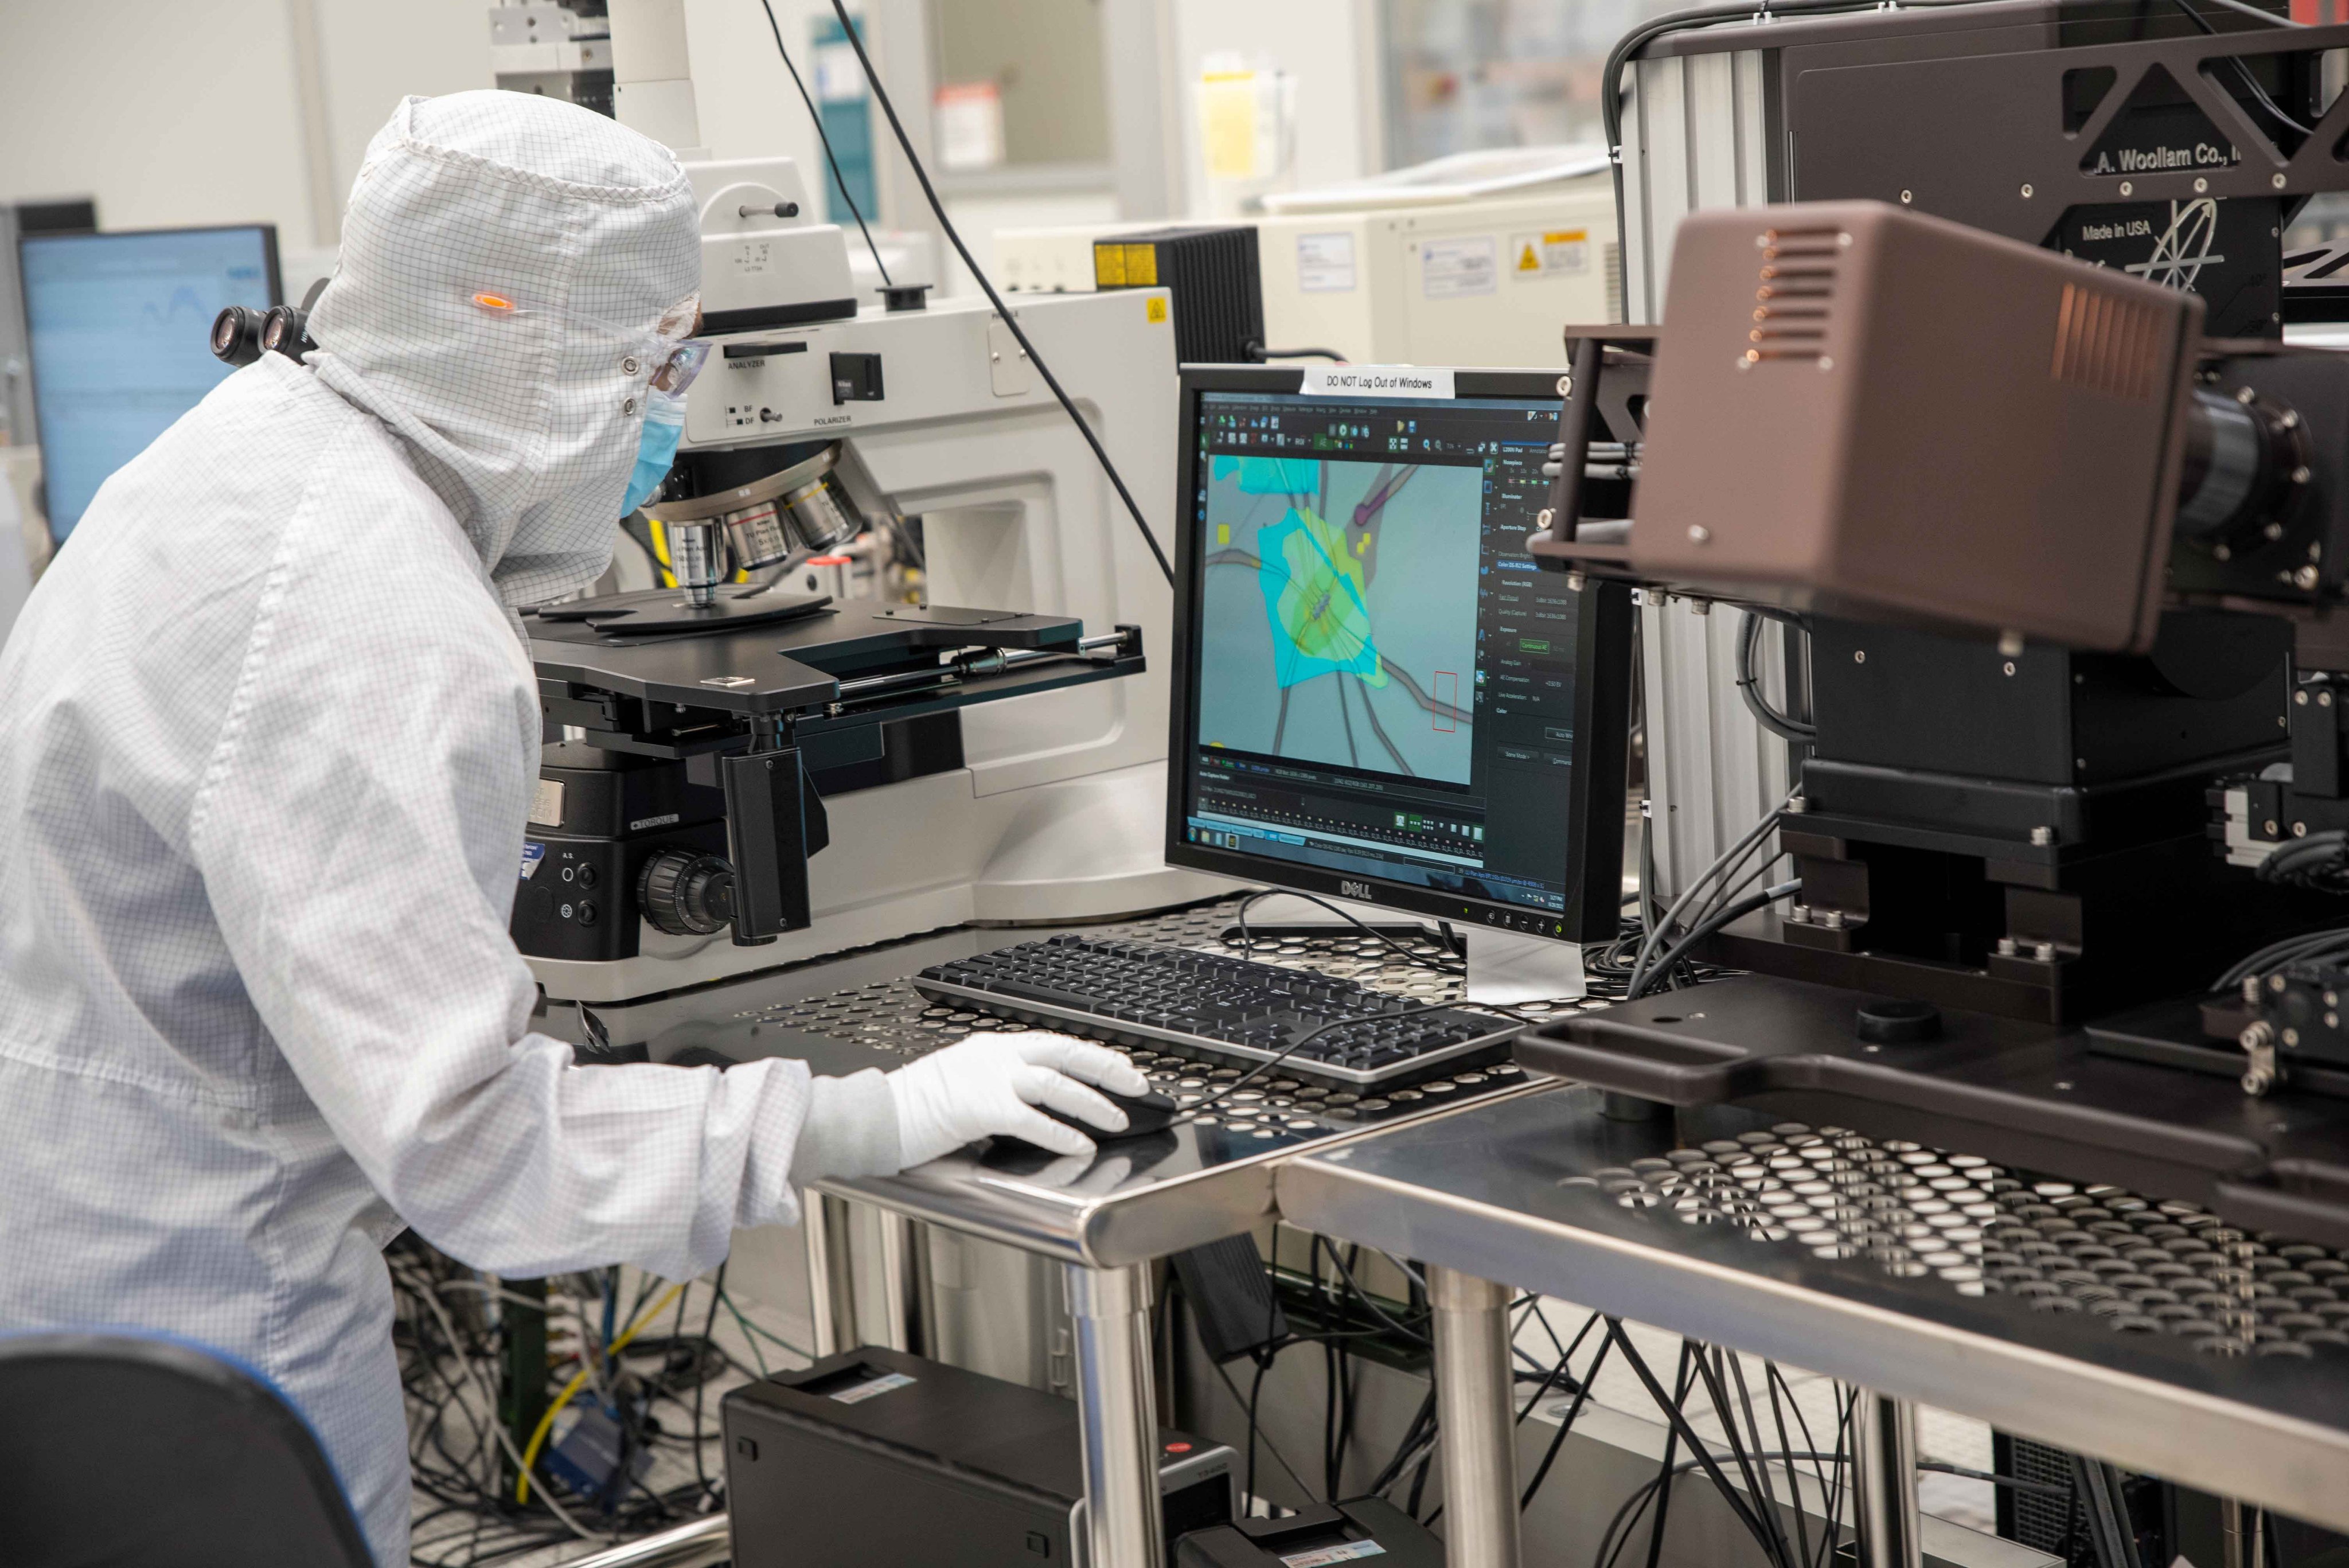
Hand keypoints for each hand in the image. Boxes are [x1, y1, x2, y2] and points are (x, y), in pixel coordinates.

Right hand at [886, 1031, 1149, 1164]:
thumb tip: (1043, 1107)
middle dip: (1108, 1068)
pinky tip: (1079, 1145)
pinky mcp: (978, 1107)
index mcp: (994, 1047)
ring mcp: (987, 1078)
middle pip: (1066, 1052)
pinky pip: (1031, 1119)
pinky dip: (1060, 1132)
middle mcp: (995, 1055)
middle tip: (1138, 1086)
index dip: (1096, 1056)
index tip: (1123, 1069)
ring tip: (1116, 1120)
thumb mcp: (965, 1082)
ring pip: (1055, 1083)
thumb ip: (1003, 1087)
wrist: (876, 1114)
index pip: (1058, 1044)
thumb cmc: (916, 1106)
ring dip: (1091, 1102)